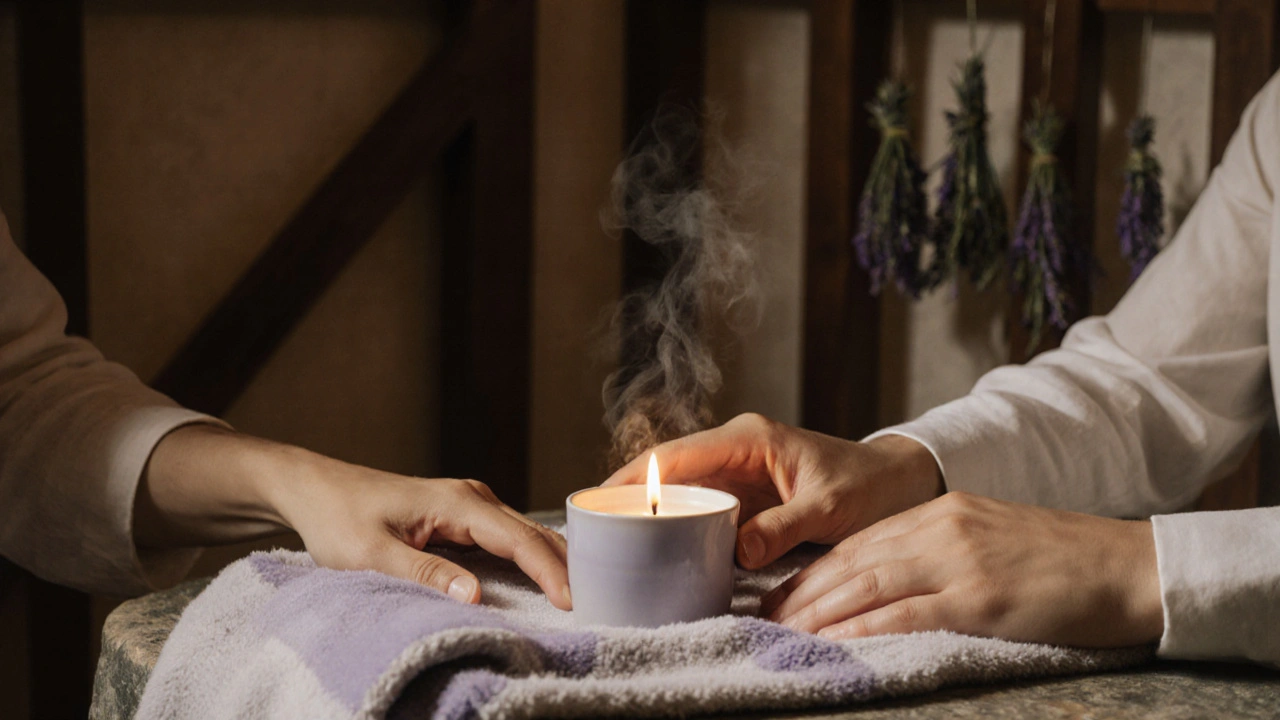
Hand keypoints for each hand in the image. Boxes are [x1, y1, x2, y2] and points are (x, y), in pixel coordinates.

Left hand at [135, 425, 570, 609]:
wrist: (314, 489)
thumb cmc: (338, 518)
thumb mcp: (372, 554)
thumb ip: (424, 573)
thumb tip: (474, 594)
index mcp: (457, 502)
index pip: (519, 539)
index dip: (550, 571)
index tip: (574, 601)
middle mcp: (472, 498)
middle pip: (533, 533)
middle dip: (567, 566)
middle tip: (598, 603)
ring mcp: (469, 505)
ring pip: (526, 534)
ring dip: (553, 561)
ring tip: (582, 594)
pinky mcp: (462, 516)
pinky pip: (509, 538)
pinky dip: (532, 557)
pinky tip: (546, 579)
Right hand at [602, 413, 942, 568]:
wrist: (896, 482)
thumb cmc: (867, 485)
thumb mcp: (829, 508)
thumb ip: (784, 526)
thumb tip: (737, 548)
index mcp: (747, 439)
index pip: (676, 453)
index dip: (633, 475)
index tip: (597, 496)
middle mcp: (733, 450)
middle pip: (665, 471)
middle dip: (629, 496)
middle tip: (591, 527)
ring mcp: (736, 474)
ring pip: (678, 491)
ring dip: (649, 513)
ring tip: (609, 541)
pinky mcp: (743, 497)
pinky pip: (699, 508)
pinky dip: (677, 525)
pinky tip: (655, 548)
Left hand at [761, 492, 1163, 646]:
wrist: (1128, 565)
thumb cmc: (1060, 560)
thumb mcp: (987, 539)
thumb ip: (937, 552)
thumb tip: (885, 586)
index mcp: (939, 511)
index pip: (856, 542)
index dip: (811, 572)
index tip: (779, 597)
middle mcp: (940, 527)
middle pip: (851, 562)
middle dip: (801, 594)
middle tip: (764, 622)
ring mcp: (959, 560)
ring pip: (867, 584)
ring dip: (818, 614)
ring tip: (783, 637)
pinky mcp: (980, 597)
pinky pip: (906, 614)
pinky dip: (863, 631)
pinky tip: (833, 646)